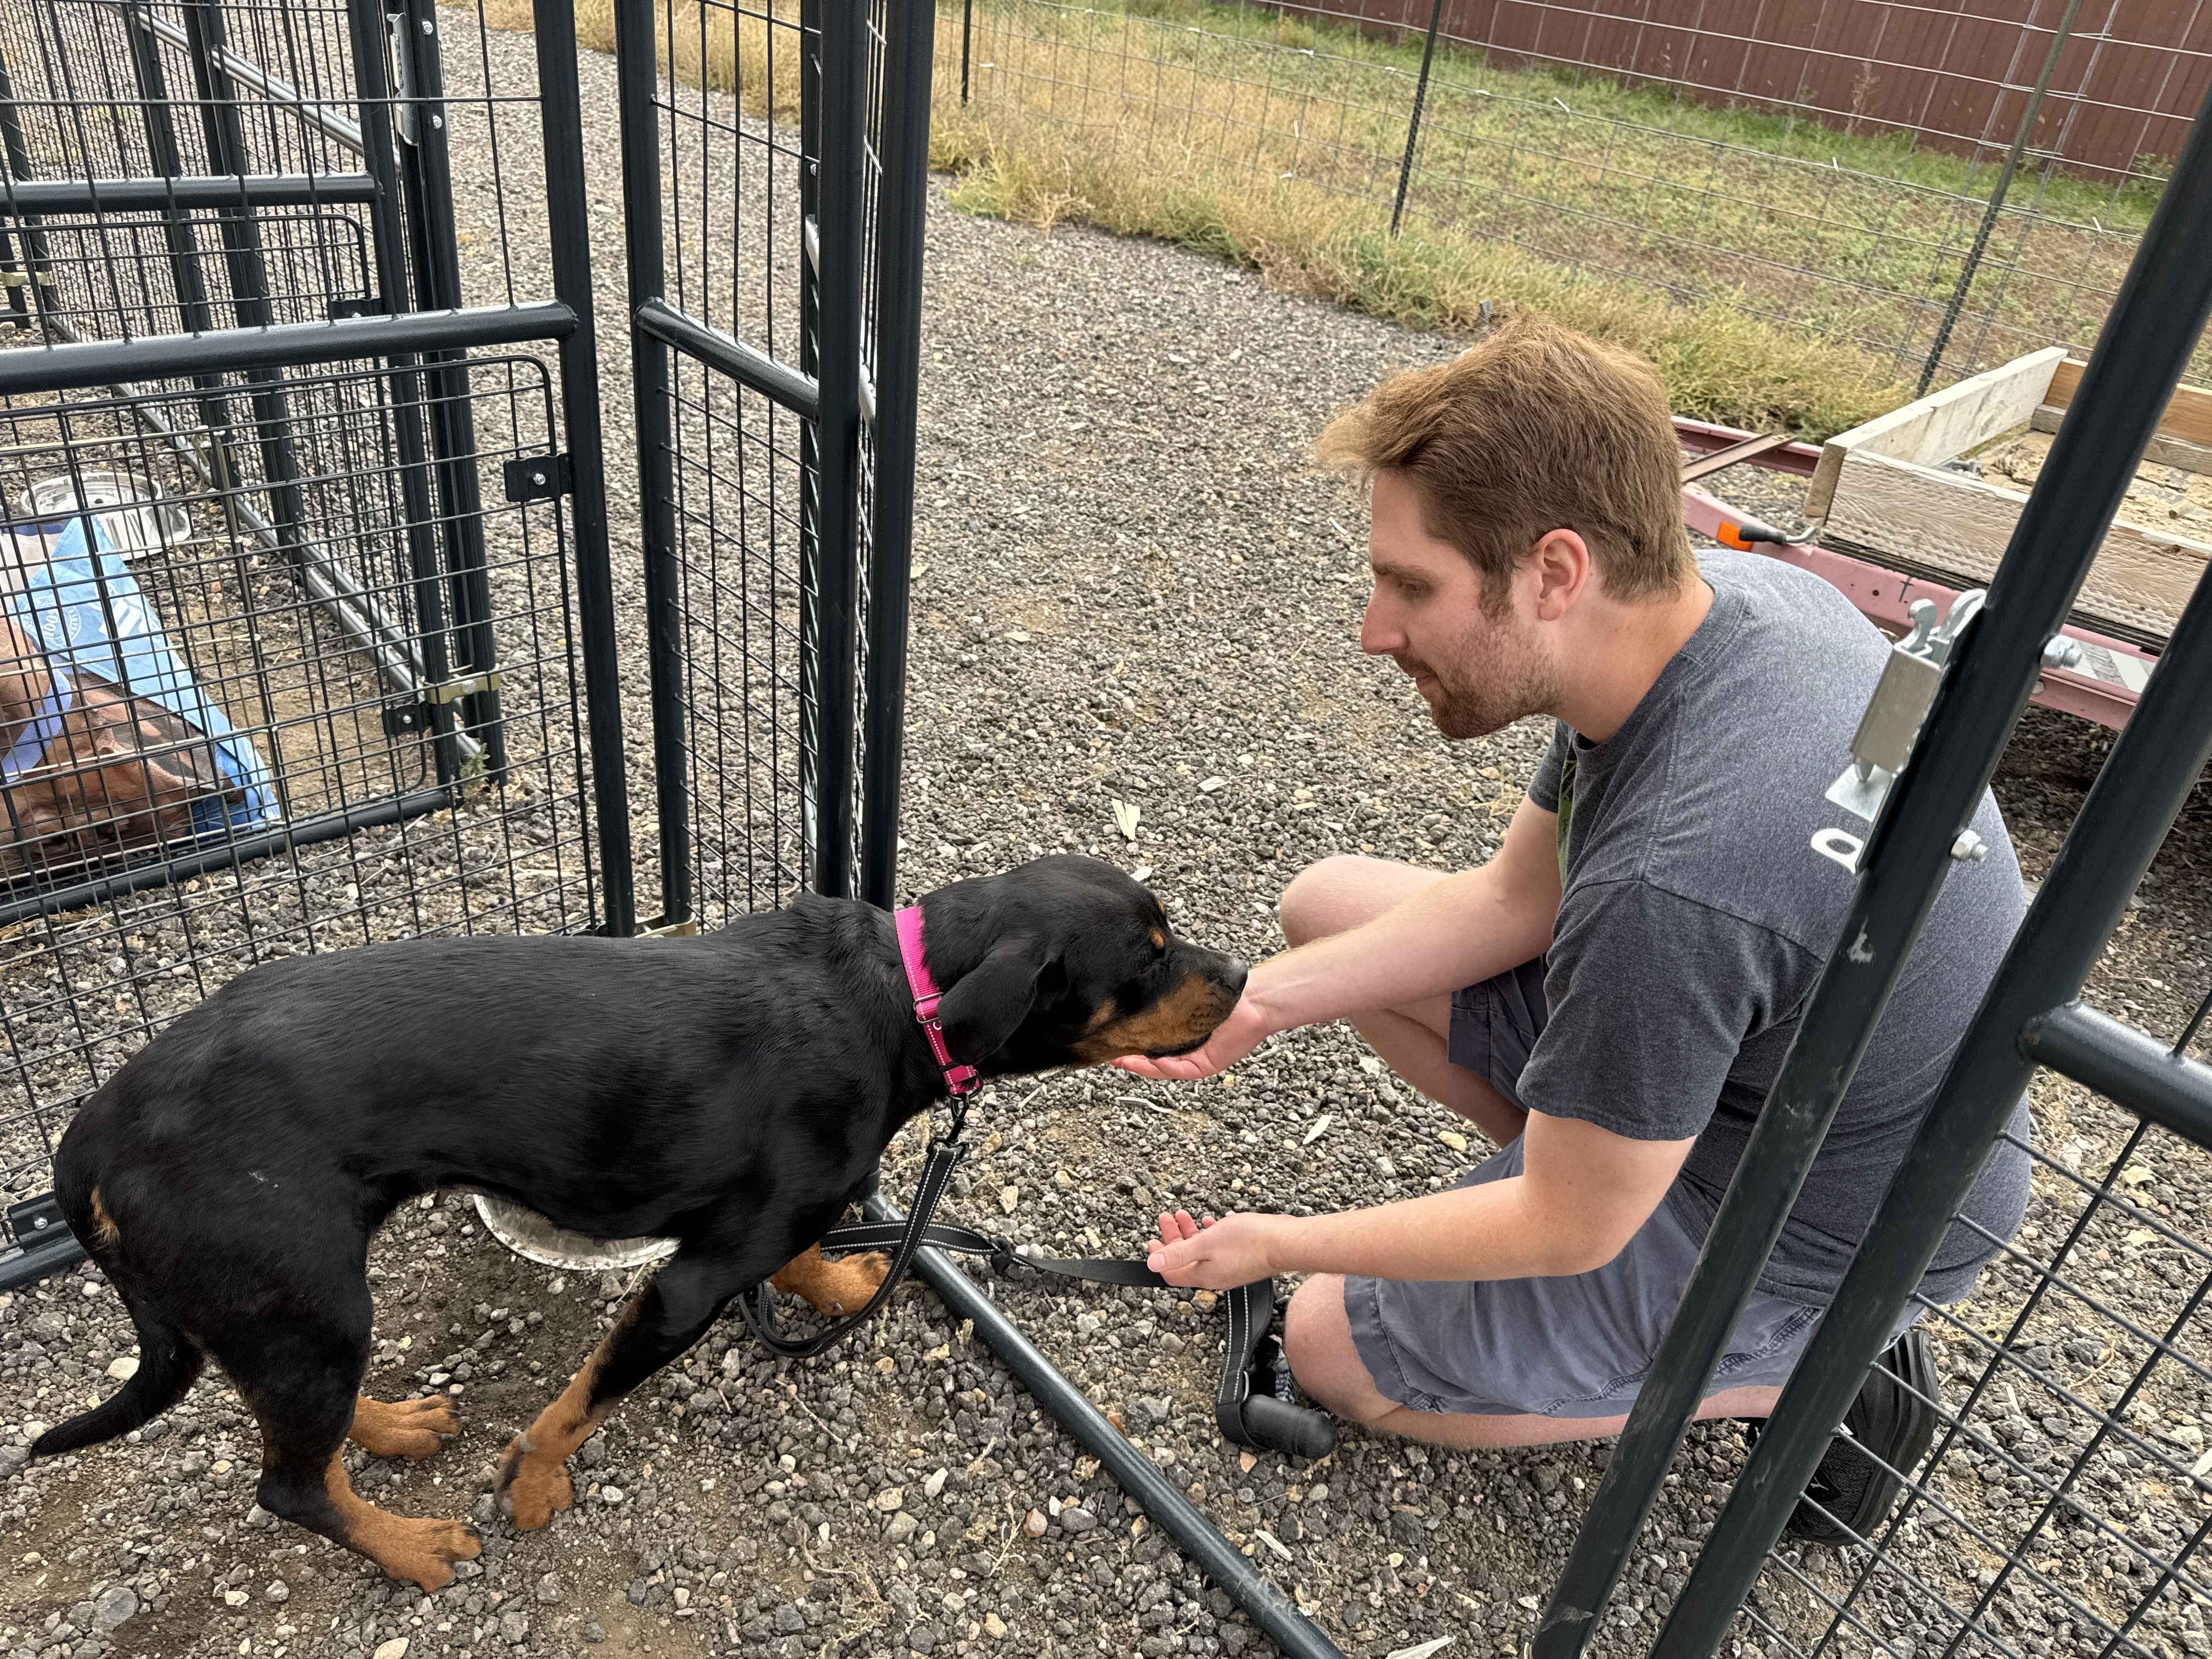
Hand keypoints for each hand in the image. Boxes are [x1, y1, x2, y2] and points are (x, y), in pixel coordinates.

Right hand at [1112, 990, 1273, 1080]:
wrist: (1254, 999)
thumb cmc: (1225, 993)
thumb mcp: (1189, 993)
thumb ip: (1169, 996)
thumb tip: (1141, 982)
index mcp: (1181, 1032)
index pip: (1151, 1041)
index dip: (1131, 1041)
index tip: (1112, 1036)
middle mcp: (1185, 1048)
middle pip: (1151, 1058)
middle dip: (1128, 1057)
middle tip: (1106, 1052)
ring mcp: (1195, 1059)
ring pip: (1161, 1067)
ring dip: (1138, 1065)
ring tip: (1118, 1060)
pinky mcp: (1204, 1066)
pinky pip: (1177, 1070)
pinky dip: (1158, 1068)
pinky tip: (1142, 1062)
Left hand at [1145, 1209, 1281, 1289]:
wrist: (1285, 1242)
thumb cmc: (1249, 1242)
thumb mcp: (1206, 1243)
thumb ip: (1178, 1253)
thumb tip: (1152, 1264)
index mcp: (1203, 1275)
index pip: (1171, 1273)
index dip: (1157, 1257)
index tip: (1151, 1241)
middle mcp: (1215, 1275)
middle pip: (1184, 1260)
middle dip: (1172, 1238)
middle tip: (1167, 1218)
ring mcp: (1229, 1267)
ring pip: (1201, 1251)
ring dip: (1189, 1233)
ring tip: (1183, 1215)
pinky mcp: (1241, 1258)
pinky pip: (1217, 1248)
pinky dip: (1208, 1234)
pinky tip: (1209, 1222)